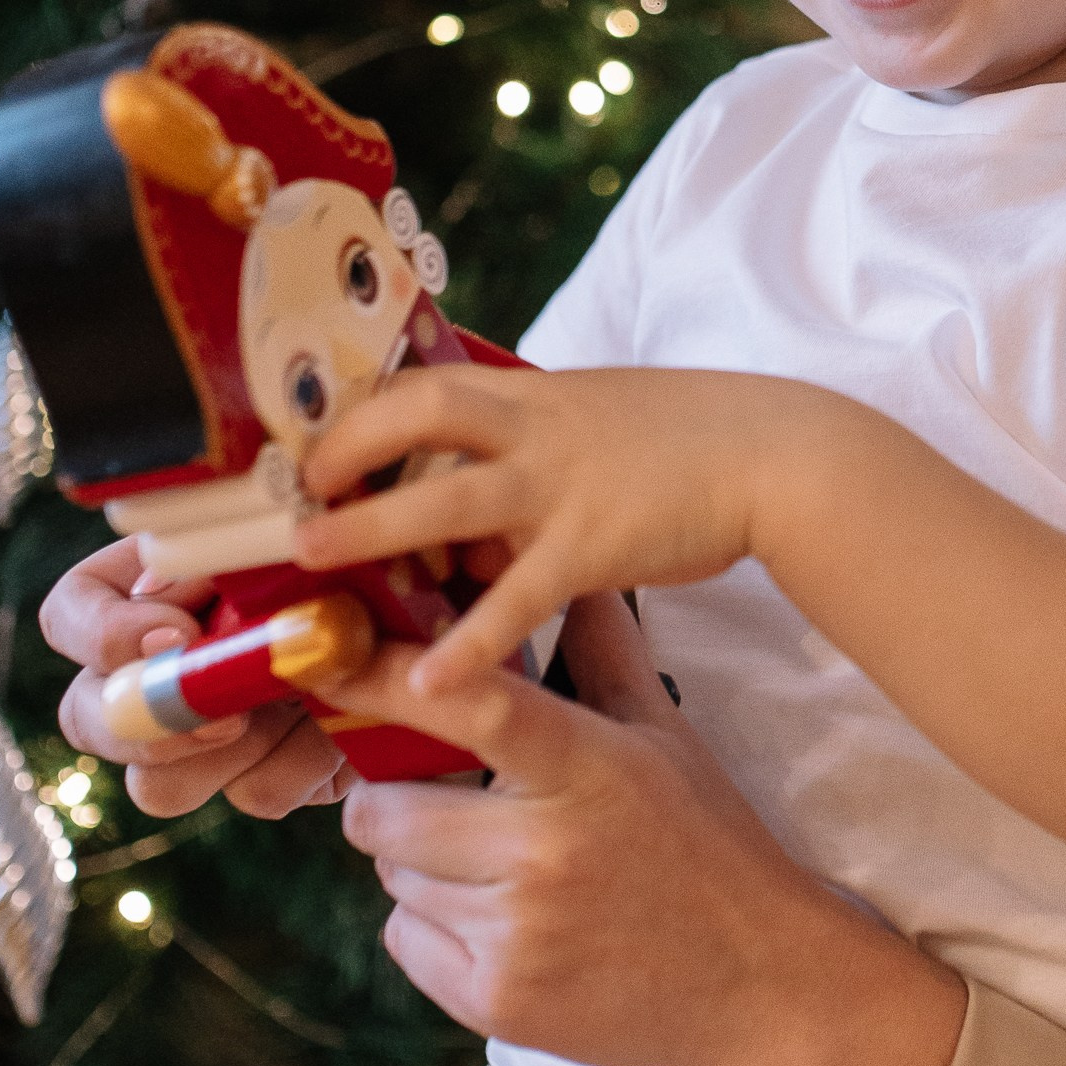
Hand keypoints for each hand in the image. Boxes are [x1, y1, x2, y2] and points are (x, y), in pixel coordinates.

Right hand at [40, 536, 350, 820]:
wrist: (430, 617)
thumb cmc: (349, 552)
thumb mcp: (287, 541)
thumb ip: (220, 560)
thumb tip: (159, 592)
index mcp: (144, 593)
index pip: (69, 616)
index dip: (102, 635)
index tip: (176, 634)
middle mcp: (155, 671)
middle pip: (86, 719)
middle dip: (151, 725)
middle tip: (226, 717)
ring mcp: (201, 738)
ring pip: (159, 786)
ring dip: (233, 751)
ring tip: (302, 702)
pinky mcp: (264, 776)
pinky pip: (258, 792)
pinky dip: (307, 761)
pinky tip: (343, 725)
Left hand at [289, 362, 811, 686]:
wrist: (781, 455)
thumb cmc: (693, 439)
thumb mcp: (599, 413)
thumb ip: (532, 436)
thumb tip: (471, 468)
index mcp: (529, 395)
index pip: (419, 383)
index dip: (352, 410)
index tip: (300, 443)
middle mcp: (532, 429)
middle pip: (410, 420)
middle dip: (339, 456)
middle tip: (284, 496)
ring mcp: (560, 485)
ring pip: (442, 503)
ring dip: (369, 530)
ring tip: (312, 560)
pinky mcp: (593, 546)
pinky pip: (517, 597)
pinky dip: (471, 642)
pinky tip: (431, 682)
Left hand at [334, 593, 966, 1065]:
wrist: (757, 981)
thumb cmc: (708, 846)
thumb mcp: (664, 739)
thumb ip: (605, 653)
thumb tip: (574, 574)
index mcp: (588, 769)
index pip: (470, 707)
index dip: (386, 680)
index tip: (328, 660)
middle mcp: (546, 850)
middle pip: (385, 812)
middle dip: (396, 804)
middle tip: (450, 806)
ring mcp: (519, 932)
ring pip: (394, 878)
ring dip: (424, 870)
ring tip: (499, 872)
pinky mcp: (497, 1000)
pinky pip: (404, 942)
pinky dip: (435, 933)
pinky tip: (503, 926)